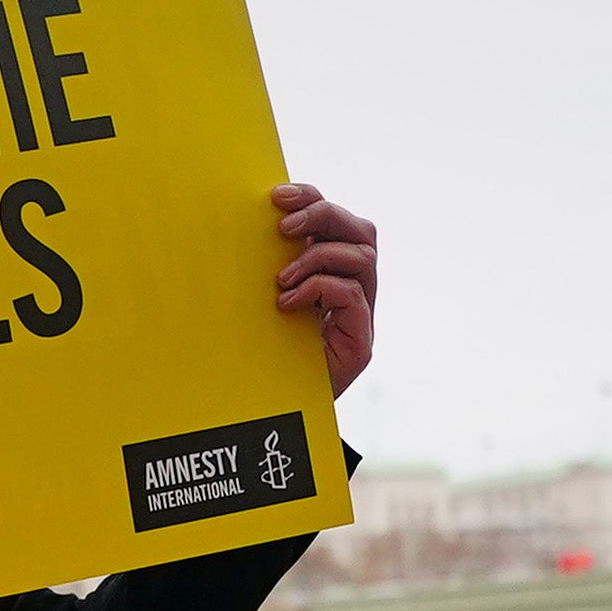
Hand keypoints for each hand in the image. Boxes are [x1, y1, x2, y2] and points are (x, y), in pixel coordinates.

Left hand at [272, 183, 377, 397]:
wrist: (280, 414)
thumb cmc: (269, 355)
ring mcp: (363, 316)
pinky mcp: (361, 342)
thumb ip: (272, 266)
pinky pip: (353, 294)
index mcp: (336, 271)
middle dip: (322, 216)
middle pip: (361, 230)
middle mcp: (358, 289)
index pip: (337, 219)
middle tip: (283, 229)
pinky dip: (319, 288)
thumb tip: (248, 225)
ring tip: (281, 278)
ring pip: (362, 257)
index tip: (276, 196)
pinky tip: (288, 303)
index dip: (312, 198)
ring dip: (317, 257)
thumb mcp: (266, 301)